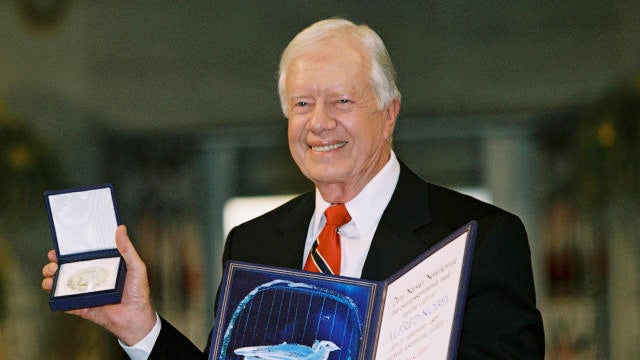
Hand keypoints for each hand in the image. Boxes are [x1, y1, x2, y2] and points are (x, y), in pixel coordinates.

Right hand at [42, 225, 156, 345]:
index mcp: (102, 267)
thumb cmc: (138, 292)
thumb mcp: (136, 266)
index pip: (82, 257)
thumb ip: (127, 249)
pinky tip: (54, 293)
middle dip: (54, 265)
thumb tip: (121, 229)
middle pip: (67, 269)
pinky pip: (65, 303)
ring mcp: (86, 293)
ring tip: (51, 277)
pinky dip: (57, 299)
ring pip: (62, 286)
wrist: (136, 318)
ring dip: (51, 280)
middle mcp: (92, 279)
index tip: (59, 248)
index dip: (68, 252)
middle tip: (53, 263)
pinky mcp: (82, 307)